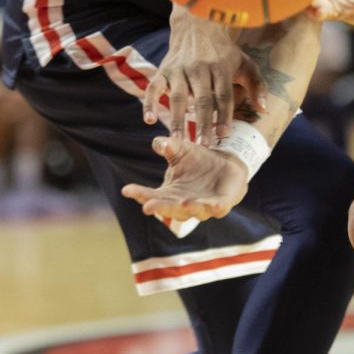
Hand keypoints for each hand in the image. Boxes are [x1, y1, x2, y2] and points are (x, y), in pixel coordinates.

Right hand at [121, 135, 248, 221]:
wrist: (226, 163)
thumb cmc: (198, 160)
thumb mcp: (181, 150)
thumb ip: (168, 146)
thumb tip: (159, 142)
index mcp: (169, 194)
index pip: (151, 196)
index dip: (139, 194)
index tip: (126, 189)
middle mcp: (184, 204)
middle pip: (170, 208)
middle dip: (160, 207)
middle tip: (148, 207)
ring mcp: (203, 206)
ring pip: (194, 211)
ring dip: (188, 207)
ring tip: (183, 202)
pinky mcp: (222, 204)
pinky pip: (219, 209)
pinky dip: (217, 208)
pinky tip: (216, 206)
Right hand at [144, 6, 265, 144]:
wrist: (197, 26)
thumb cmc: (224, 52)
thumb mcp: (245, 64)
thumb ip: (257, 86)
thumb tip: (264, 109)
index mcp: (221, 68)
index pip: (223, 95)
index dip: (224, 115)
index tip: (224, 134)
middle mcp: (200, 69)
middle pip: (202, 100)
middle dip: (202, 123)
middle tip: (203, 146)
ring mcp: (179, 70)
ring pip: (178, 97)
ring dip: (177, 119)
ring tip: (178, 141)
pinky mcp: (163, 70)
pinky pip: (154, 88)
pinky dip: (150, 103)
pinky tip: (150, 120)